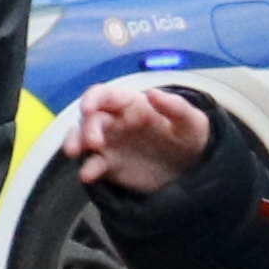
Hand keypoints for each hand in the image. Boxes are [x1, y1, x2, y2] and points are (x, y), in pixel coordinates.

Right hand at [57, 75, 218, 193]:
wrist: (192, 172)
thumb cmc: (192, 140)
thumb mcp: (193, 123)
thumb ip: (176, 107)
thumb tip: (152, 94)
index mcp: (134, 105)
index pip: (106, 95)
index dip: (93, 98)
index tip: (88, 108)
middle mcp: (117, 122)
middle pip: (91, 119)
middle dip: (86, 128)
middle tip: (94, 142)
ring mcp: (111, 145)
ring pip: (83, 139)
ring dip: (75, 142)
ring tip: (75, 152)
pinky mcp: (110, 166)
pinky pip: (92, 164)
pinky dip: (87, 169)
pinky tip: (88, 175)